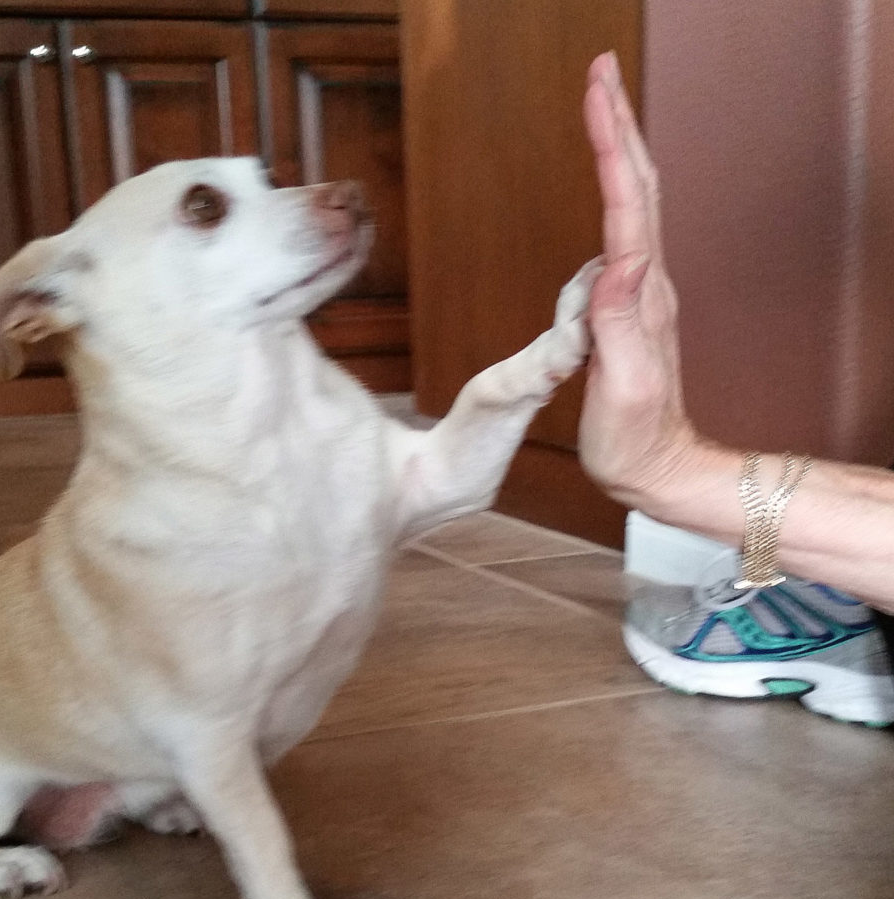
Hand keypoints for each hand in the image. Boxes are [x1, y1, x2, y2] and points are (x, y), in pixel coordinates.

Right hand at [577, 52, 702, 508]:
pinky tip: (607, 184)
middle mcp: (647, 285)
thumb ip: (619, 324)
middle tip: (599, 74)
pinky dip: (613, 192)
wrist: (658, 468)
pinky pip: (621, 236)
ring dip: (618, 149)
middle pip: (638, 188)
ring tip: (600, 107)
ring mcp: (640, 294)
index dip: (612, 143)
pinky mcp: (629, 307)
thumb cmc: (635, 439)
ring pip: (632, 205)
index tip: (597, 90)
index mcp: (642, 297)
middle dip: (620, 124)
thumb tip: (621, 258)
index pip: (628, 206)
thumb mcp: (624, 387)